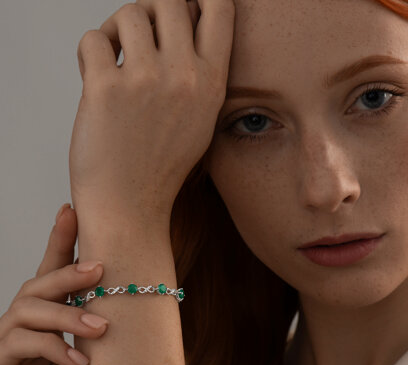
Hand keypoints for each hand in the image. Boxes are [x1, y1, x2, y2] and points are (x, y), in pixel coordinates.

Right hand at [0, 205, 107, 364]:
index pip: (55, 273)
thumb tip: (157, 302)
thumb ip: (118, 332)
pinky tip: (80, 362)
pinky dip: (50, 348)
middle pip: (38, 284)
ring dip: (64, 313)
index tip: (72, 209)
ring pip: (25, 309)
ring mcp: (10, 351)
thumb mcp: (110, 364)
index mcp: (55, 321)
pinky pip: (16, 347)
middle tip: (98, 268)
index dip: (60, 240)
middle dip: (66, 271)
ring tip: (99, 328)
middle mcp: (29, 329)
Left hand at [69, 0, 234, 226]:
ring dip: (117, 31)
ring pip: (129, 13)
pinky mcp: (105, 89)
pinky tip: (96, 75)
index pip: (218, 7)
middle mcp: (183, 77)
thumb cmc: (161, 164)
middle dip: (152, 12)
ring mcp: (145, 81)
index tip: (182, 10)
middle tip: (141, 38)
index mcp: (211, 84)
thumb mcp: (199, 119)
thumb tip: (182, 20)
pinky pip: (93, 39)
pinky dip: (91, 52)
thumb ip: (198, 71)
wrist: (131, 203)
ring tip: (115, 58)